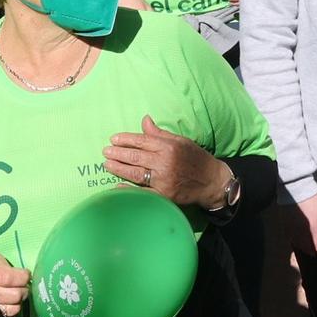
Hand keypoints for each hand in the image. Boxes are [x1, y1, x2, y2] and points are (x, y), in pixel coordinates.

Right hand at [0, 253, 30, 316]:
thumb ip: (4, 264)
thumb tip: (20, 274)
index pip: (15, 278)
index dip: (25, 276)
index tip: (24, 275)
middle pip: (18, 295)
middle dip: (23, 289)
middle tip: (19, 286)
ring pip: (16, 309)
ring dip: (17, 303)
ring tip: (12, 297)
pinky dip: (10, 313)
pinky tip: (4, 306)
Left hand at [102, 115, 230, 208]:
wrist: (211, 181)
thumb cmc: (195, 158)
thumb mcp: (181, 141)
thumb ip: (160, 133)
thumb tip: (145, 120)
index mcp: (169, 147)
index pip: (142, 140)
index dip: (126, 139)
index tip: (113, 139)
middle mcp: (165, 162)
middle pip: (136, 156)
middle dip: (118, 153)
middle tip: (105, 151)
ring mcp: (164, 180)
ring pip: (136, 173)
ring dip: (119, 168)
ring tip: (107, 164)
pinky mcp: (164, 196)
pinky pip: (143, 193)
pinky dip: (129, 190)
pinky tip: (117, 186)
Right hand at [284, 192, 316, 258]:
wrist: (295, 188)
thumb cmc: (312, 198)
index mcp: (313, 229)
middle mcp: (302, 232)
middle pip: (308, 249)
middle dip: (314, 252)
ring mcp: (292, 230)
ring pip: (299, 246)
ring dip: (305, 248)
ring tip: (309, 247)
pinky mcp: (285, 227)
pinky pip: (291, 239)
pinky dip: (296, 242)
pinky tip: (300, 239)